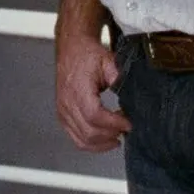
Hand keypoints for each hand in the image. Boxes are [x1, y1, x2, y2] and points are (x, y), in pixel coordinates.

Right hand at [56, 33, 130, 151]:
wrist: (72, 48)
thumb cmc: (88, 54)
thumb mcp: (108, 60)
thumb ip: (119, 78)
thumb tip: (131, 96)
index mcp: (78, 88)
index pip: (94, 115)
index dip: (114, 123)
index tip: (128, 123)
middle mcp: (67, 102)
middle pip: (89, 131)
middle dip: (111, 134)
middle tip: (125, 128)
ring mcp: (63, 111)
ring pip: (82, 140)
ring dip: (103, 143)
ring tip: (117, 135)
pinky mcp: (63, 116)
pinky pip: (76, 139)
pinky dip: (92, 144)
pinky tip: (105, 139)